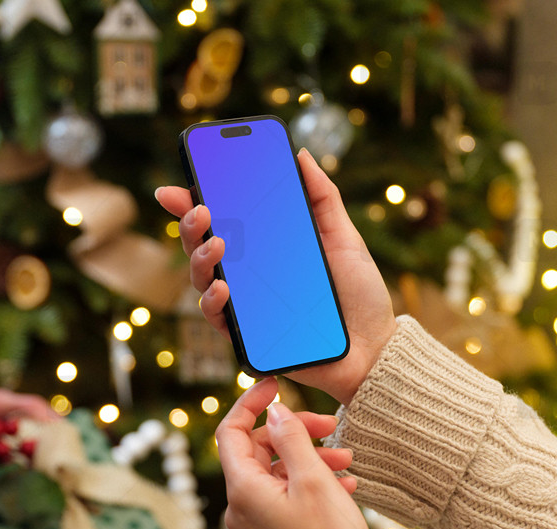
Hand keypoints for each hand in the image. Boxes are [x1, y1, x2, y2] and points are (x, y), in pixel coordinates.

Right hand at [156, 149, 396, 404]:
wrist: (374, 347)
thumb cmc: (358, 294)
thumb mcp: (344, 237)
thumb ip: (322, 197)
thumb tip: (300, 154)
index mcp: (264, 248)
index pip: (222, 220)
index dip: (195, 201)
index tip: (182, 182)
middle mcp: (247, 275)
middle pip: (203, 246)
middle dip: (192, 223)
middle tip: (201, 208)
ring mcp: (244, 306)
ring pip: (202, 279)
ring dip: (200, 258)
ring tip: (217, 243)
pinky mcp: (247, 337)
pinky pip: (218, 318)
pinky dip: (214, 300)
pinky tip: (223, 287)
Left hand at [216, 378, 377, 528]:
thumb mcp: (313, 481)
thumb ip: (291, 440)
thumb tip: (274, 413)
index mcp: (242, 490)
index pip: (230, 432)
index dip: (251, 404)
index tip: (276, 385)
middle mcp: (241, 507)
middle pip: (258, 451)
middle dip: (294, 435)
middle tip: (331, 427)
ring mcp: (257, 524)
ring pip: (277, 473)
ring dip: (310, 459)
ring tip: (348, 462)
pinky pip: (286, 497)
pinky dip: (311, 484)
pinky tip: (345, 486)